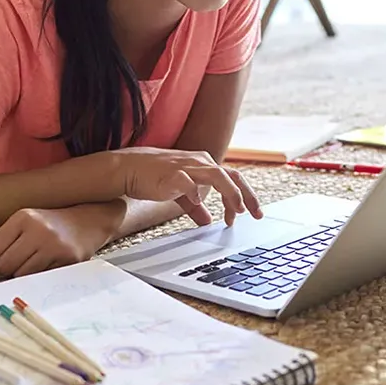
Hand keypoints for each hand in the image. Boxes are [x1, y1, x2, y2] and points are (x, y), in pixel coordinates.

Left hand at [0, 203, 122, 276]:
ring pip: (20, 274)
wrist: (89, 220)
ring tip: (31, 262)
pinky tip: (45, 264)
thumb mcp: (23, 223)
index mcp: (23, 217)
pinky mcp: (67, 259)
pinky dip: (38, 276)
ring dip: (21, 273)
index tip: (1, 256)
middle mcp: (38, 229)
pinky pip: (39, 278)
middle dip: (6, 268)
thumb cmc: (50, 223)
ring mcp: (54, 245)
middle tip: (17, 261)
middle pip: (4, 265)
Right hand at [110, 147, 262, 226]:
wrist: (130, 169)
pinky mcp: (172, 174)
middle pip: (232, 175)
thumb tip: (207, 221)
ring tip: (237, 211)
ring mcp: (187, 167)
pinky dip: (196, 192)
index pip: (233, 178)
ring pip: (217, 175)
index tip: (247, 215)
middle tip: (256, 214)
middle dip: (247, 195)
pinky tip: (200, 205)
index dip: (244, 196)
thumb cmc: (156, 177)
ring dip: (230, 193)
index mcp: (205, 165)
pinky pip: (188, 181)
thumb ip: (195, 206)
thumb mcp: (181, 192)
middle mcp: (200, 163)